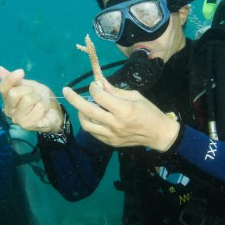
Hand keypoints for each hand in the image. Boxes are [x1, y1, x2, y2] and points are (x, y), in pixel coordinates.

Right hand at [0, 66, 63, 132]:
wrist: (52, 111)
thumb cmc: (38, 97)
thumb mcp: (28, 85)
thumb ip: (14, 79)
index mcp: (7, 98)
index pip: (3, 87)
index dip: (10, 78)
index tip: (21, 72)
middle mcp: (9, 109)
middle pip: (13, 93)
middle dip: (29, 89)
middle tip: (35, 94)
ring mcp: (17, 119)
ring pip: (27, 99)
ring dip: (38, 98)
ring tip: (39, 103)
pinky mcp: (27, 125)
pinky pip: (39, 108)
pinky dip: (44, 106)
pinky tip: (43, 111)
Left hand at [61, 78, 179, 150]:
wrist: (159, 134)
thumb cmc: (150, 112)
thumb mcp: (135, 96)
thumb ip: (115, 91)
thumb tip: (100, 82)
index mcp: (123, 110)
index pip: (99, 96)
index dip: (94, 87)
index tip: (95, 84)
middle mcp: (115, 124)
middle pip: (87, 110)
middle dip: (74, 99)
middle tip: (66, 91)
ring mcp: (111, 135)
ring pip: (86, 124)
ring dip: (81, 113)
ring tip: (82, 106)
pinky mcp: (110, 142)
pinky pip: (93, 132)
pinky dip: (89, 123)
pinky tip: (92, 117)